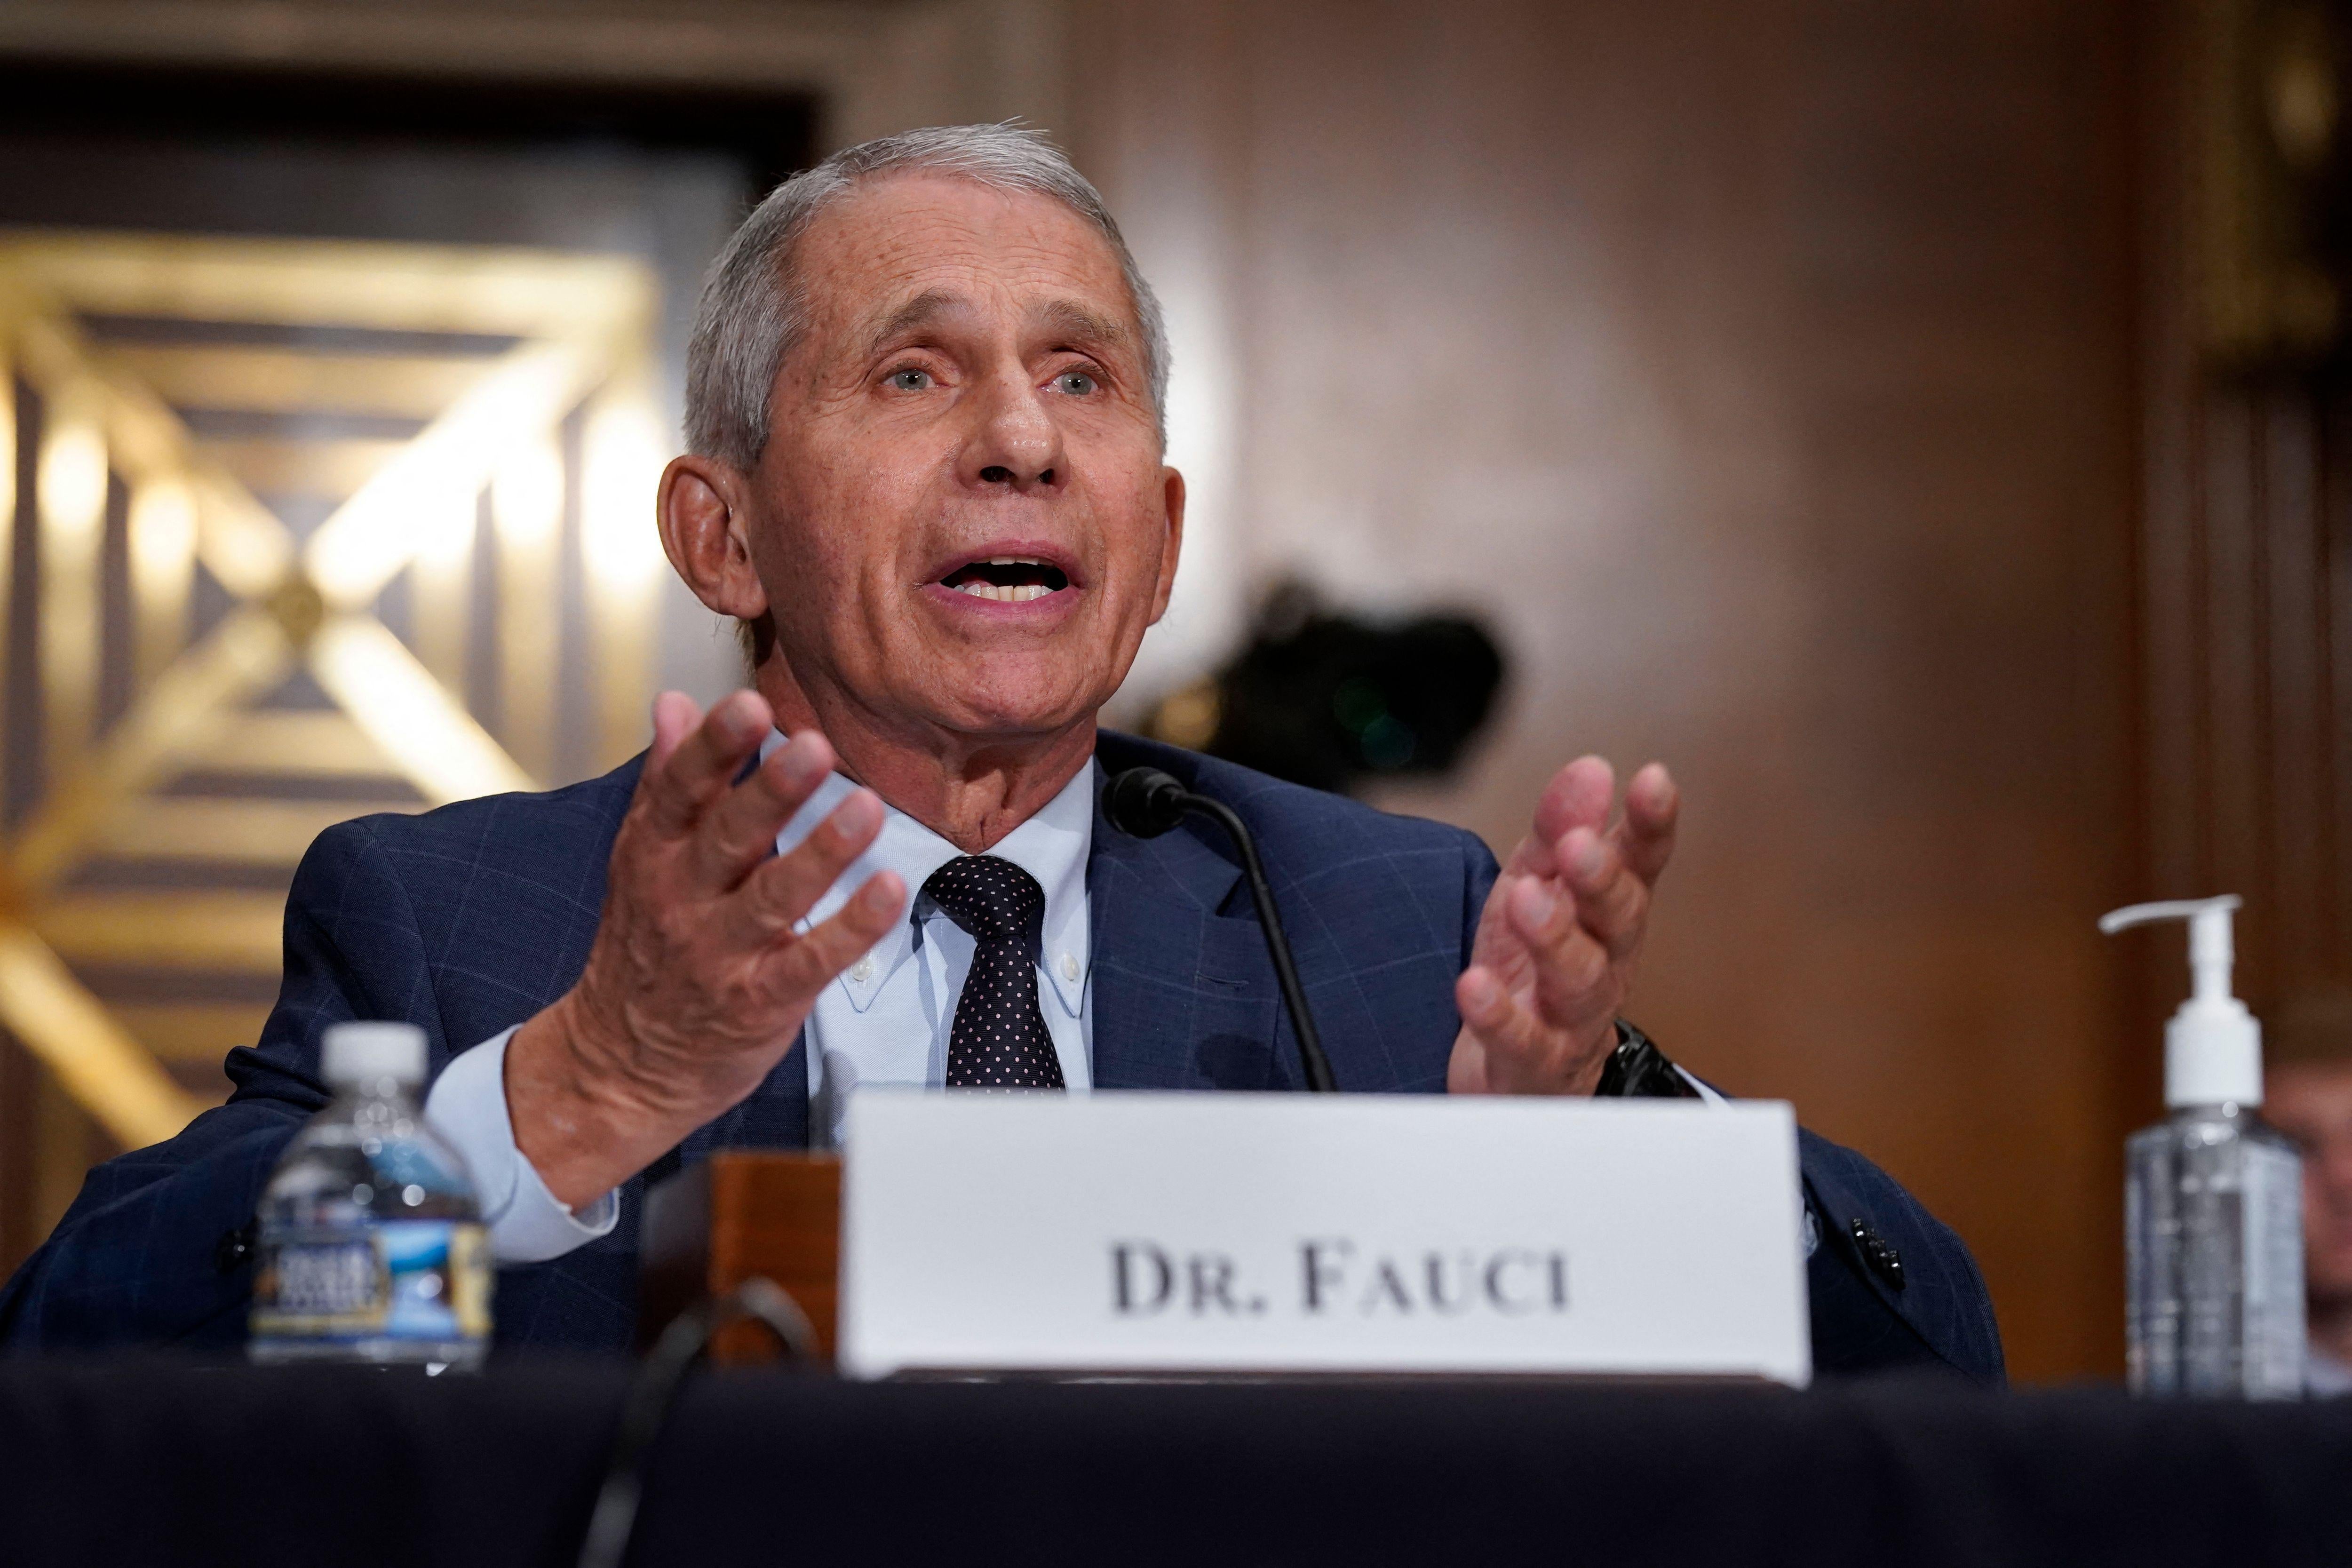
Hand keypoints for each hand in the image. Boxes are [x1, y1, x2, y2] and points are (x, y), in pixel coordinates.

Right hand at [505, 689, 904, 1205]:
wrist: (621, 1063)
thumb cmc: (645, 947)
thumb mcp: (641, 859)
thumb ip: (667, 781)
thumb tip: (674, 702)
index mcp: (654, 855)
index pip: (680, 790)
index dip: (714, 746)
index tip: (748, 704)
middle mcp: (683, 900)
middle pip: (728, 838)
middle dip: (772, 791)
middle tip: (815, 747)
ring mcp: (722, 953)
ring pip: (774, 897)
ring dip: (823, 853)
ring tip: (866, 809)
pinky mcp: (760, 1000)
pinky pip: (811, 960)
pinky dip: (852, 927)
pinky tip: (887, 891)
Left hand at [1447, 756, 1677, 1095]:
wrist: (1517, 1074)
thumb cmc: (1534, 968)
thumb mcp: (1537, 885)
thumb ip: (1560, 831)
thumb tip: (1593, 767)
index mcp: (1609, 913)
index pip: (1641, 863)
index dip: (1651, 825)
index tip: (1655, 780)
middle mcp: (1606, 963)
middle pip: (1619, 919)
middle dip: (1602, 880)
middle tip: (1580, 846)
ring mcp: (1575, 1018)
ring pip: (1580, 979)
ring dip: (1556, 938)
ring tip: (1526, 901)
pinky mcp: (1536, 1065)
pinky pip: (1523, 1042)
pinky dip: (1501, 1016)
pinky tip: (1475, 987)